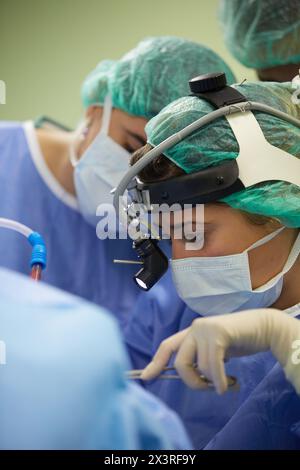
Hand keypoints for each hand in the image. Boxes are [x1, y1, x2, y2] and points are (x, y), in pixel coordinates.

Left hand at [141, 309, 299, 394]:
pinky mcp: (218, 332)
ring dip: (213, 382)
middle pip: (180, 362)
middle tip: (208, 388)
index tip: (146, 377)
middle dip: (192, 382)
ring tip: (226, 382)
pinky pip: (213, 365)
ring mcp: (206, 329)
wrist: (263, 327)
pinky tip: (228, 385)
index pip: (167, 346)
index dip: (156, 362)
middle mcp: (195, 328)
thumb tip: (193, 379)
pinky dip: (220, 380)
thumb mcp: (216, 350)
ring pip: (200, 367)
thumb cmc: (240, 341)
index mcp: (191, 332)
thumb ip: (202, 358)